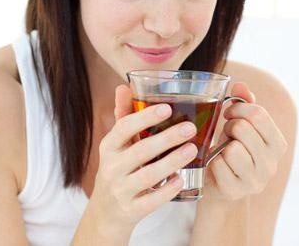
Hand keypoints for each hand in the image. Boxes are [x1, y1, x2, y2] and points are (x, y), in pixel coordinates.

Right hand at [87, 84, 197, 236]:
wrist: (105, 213)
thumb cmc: (118, 169)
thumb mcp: (116, 145)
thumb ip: (123, 116)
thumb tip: (124, 86)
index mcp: (108, 147)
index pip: (123, 128)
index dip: (144, 117)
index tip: (167, 108)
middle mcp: (111, 168)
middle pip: (140, 151)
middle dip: (166, 138)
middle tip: (190, 128)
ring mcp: (120, 190)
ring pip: (148, 175)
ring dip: (171, 162)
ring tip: (192, 150)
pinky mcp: (131, 210)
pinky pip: (151, 201)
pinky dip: (167, 190)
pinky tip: (181, 179)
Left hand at [203, 82, 287, 201]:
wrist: (220, 184)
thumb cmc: (231, 148)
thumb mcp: (241, 124)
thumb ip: (243, 103)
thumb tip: (240, 86)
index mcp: (278, 144)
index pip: (259, 115)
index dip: (238, 109)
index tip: (229, 113)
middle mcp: (271, 164)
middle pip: (243, 129)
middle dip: (229, 126)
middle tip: (226, 134)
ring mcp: (255, 181)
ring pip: (232, 149)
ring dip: (221, 146)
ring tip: (222, 150)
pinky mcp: (235, 191)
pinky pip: (218, 165)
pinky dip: (212, 161)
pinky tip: (216, 165)